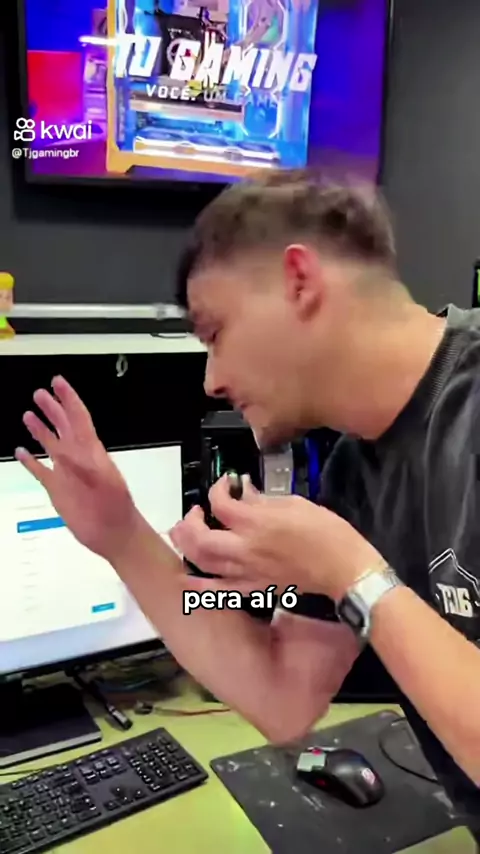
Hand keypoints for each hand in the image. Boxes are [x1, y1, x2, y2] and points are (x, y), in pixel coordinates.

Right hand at [16, 376, 137, 560]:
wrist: (115, 534)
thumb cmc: (117, 508)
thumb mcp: (106, 484)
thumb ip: (85, 467)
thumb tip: (65, 452)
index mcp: (91, 451)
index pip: (78, 418)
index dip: (69, 399)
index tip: (59, 383)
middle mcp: (77, 458)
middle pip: (63, 426)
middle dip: (53, 408)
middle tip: (40, 392)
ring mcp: (66, 473)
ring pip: (50, 445)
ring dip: (40, 429)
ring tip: (28, 414)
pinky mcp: (57, 490)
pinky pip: (40, 471)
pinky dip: (30, 461)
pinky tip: (20, 452)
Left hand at [170, 474, 383, 601]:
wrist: (344, 569)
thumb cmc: (327, 534)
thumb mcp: (296, 503)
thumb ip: (264, 499)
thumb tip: (245, 492)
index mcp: (258, 523)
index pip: (221, 504)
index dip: (219, 489)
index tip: (227, 484)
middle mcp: (246, 548)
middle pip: (200, 537)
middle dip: (190, 522)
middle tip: (196, 512)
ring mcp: (247, 572)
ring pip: (203, 563)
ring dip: (188, 547)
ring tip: (186, 535)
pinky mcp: (254, 589)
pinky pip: (219, 590)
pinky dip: (200, 584)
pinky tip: (190, 576)